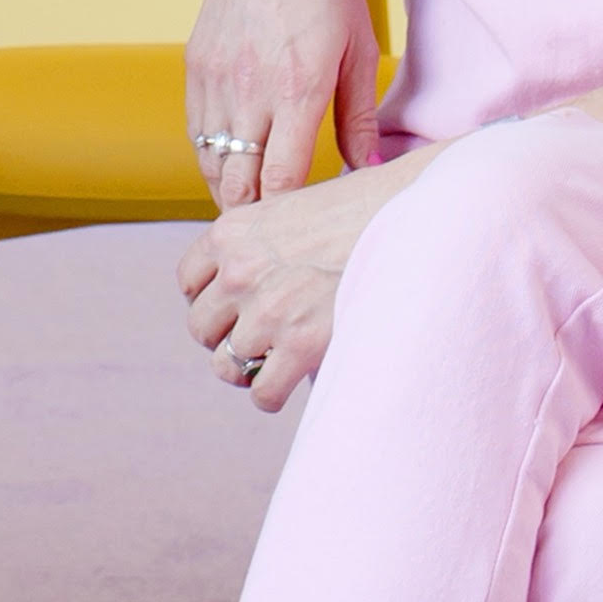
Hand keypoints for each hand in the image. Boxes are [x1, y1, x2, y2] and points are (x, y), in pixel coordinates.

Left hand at [177, 153, 431, 410]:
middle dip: (227, 335)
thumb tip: (247, 283)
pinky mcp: (300, 345)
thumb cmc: (363, 210)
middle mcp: (240, 271)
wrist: (413, 218)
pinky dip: (274, 393)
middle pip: (201, 328)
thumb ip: (262, 242)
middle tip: (259, 336)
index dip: (212, 298)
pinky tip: (293, 379)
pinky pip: (262, 392)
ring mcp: (268, 310)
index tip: (236, 306)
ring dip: (250, 368)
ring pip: (227, 365)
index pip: (189, 281)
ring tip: (276, 360)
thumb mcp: (294, 208)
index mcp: (232, 232)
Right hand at [185, 0, 380, 211]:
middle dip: (255, 216)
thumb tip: (370, 171)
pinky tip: (233, 162)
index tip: (303, 230)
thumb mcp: (359, 48)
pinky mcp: (195, 62)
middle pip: (236, 185)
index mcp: (299, 88)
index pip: (280, 182)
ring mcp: (216, 76)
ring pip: (209, 164)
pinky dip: (211, 155)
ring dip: (229, 190)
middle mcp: (250, 88)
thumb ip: (360, 117)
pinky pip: (196, 131)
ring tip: (254, 205)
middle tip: (276, 231)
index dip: (288, 215)